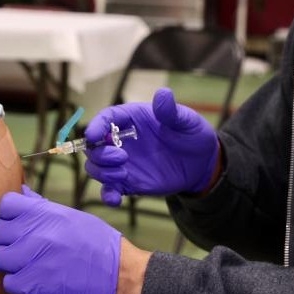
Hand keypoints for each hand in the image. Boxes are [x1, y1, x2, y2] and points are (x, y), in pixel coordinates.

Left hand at [0, 185, 120, 293]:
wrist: (119, 276)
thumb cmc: (100, 245)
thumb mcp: (72, 217)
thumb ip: (43, 207)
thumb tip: (23, 194)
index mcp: (45, 213)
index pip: (6, 205)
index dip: (8, 214)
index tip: (15, 223)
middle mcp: (35, 232)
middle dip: (7, 239)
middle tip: (21, 247)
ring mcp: (31, 259)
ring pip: (0, 258)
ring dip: (11, 263)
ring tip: (28, 266)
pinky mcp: (33, 285)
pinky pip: (9, 282)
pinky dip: (19, 284)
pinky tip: (34, 281)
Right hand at [84, 87, 218, 205]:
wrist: (201, 163)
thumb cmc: (191, 134)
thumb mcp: (186, 121)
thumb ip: (172, 111)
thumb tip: (163, 93)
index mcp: (131, 119)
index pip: (106, 118)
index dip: (96, 125)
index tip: (92, 135)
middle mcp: (121, 140)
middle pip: (94, 145)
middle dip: (100, 153)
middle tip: (121, 157)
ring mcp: (123, 162)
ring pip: (96, 167)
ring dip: (102, 172)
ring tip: (123, 174)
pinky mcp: (128, 182)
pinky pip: (110, 190)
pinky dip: (108, 195)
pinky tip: (115, 200)